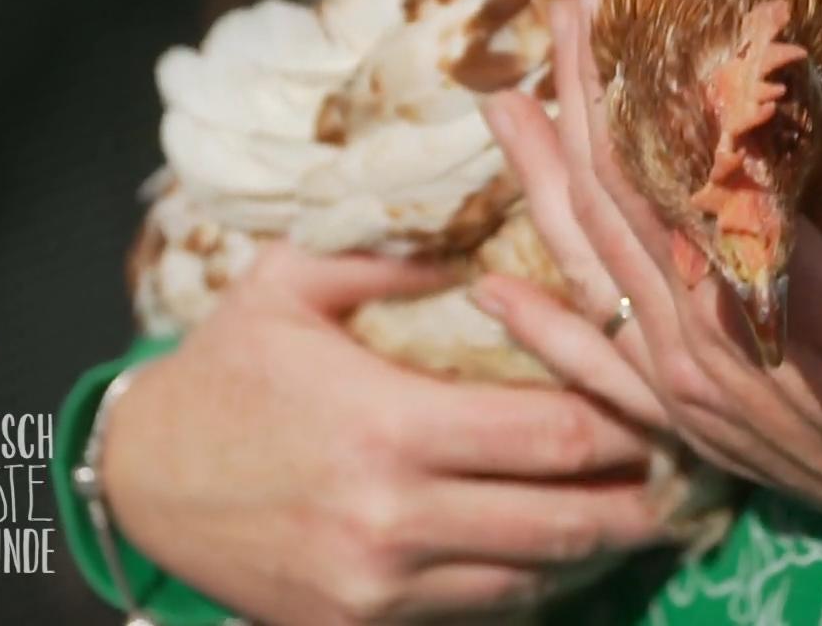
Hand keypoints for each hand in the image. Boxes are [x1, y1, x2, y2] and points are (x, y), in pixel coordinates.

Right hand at [100, 242, 677, 624]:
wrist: (137, 481)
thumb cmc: (225, 368)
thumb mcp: (294, 282)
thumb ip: (399, 259)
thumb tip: (496, 234)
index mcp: (391, 426)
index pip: (554, 437)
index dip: (625, 427)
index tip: (663, 408)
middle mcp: (393, 519)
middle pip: (563, 521)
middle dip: (634, 502)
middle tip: (684, 477)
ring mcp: (374, 587)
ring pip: (529, 581)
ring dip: (590, 550)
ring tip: (637, 515)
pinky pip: (474, 615)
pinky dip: (525, 587)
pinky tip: (555, 553)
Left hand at [474, 0, 821, 548]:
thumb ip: (799, 259)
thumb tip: (724, 163)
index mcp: (723, 326)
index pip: (635, 184)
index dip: (605, 92)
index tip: (589, 5)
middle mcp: (681, 361)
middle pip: (597, 214)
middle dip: (566, 111)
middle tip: (554, 16)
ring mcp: (682, 396)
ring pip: (586, 272)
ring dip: (543, 184)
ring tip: (505, 109)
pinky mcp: (699, 422)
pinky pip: (595, 366)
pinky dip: (541, 325)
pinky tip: (498, 294)